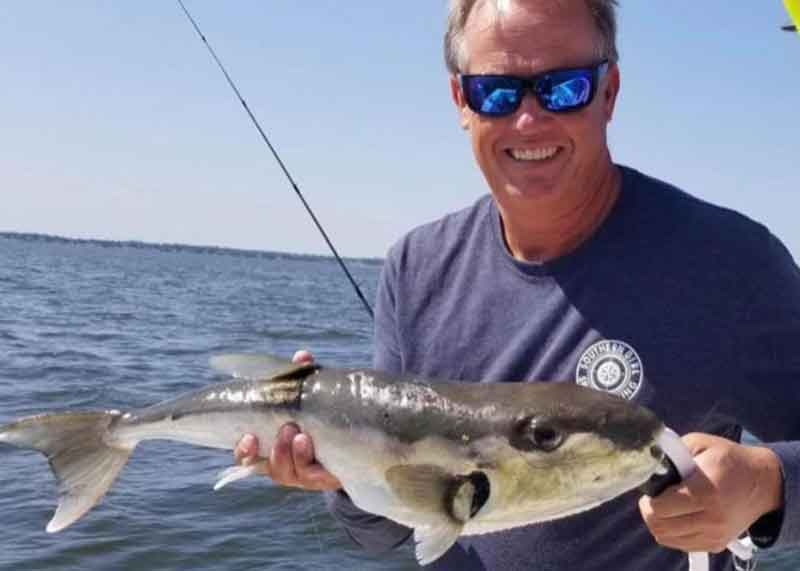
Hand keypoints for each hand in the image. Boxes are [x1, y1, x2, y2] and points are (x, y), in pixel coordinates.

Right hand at [233, 349, 341, 491]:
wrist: (362, 432)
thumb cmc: (326, 412)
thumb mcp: (313, 394)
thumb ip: (303, 378)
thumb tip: (302, 356)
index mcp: (274, 448)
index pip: (249, 457)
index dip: (244, 451)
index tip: (248, 436)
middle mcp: (287, 465)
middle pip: (269, 468)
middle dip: (274, 450)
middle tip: (286, 428)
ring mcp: (305, 475)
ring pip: (288, 474)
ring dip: (290, 454)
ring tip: (299, 435)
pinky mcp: (325, 479)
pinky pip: (311, 477)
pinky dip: (306, 460)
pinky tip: (309, 443)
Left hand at [639, 432, 782, 552]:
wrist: (762, 483)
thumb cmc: (728, 460)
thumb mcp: (700, 444)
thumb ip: (672, 451)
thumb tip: (649, 461)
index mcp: (704, 491)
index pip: (659, 508)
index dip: (648, 497)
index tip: (651, 488)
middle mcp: (711, 518)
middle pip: (659, 526)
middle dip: (649, 511)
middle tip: (653, 498)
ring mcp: (714, 534)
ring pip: (666, 538)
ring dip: (658, 522)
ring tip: (664, 506)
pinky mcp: (716, 544)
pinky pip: (680, 545)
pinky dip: (672, 533)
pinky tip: (676, 517)